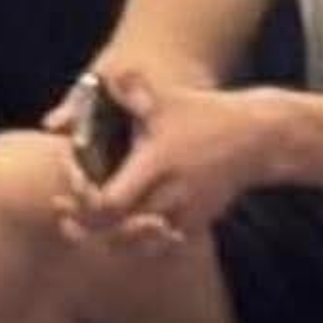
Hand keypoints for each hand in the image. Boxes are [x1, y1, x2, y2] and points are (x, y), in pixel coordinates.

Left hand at [54, 72, 283, 253]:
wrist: (256, 138)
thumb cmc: (206, 114)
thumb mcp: (169, 100)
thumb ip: (135, 90)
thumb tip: (108, 76)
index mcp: (157, 162)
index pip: (110, 201)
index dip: (85, 200)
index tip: (75, 184)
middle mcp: (170, 193)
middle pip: (116, 230)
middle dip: (89, 224)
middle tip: (66, 213)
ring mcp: (185, 211)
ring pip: (137, 244)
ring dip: (111, 237)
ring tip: (92, 221)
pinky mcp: (196, 223)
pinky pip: (159, 246)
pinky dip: (138, 242)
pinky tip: (123, 228)